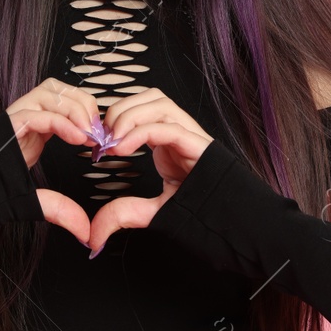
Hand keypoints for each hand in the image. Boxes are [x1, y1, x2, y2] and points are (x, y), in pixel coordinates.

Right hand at [6, 78, 100, 247]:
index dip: (85, 110)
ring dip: (75, 108)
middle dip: (83, 103)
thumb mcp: (34, 202)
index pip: (62, 99)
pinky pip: (35, 112)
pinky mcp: (3, 126)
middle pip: (57, 88)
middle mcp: (22, 118)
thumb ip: (60, 210)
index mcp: (31, 128)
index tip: (100, 136)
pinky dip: (61, 121)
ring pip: (48, 92)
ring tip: (88, 134)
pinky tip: (77, 138)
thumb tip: (86, 231)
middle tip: (96, 131)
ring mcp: (11, 119)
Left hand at [85, 88, 213, 257]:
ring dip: (130, 115)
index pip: (144, 107)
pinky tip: (124, 149)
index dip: (118, 116)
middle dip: (121, 109)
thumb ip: (126, 214)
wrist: (235, 226)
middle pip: (151, 96)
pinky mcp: (200, 147)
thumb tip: (95, 234)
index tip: (98, 142)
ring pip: (160, 103)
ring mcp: (192, 137)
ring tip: (114, 142)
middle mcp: (181, 132)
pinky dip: (142, 132)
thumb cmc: (201, 213)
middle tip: (104, 138)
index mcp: (170, 140)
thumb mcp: (154, 212)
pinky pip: (170, 127)